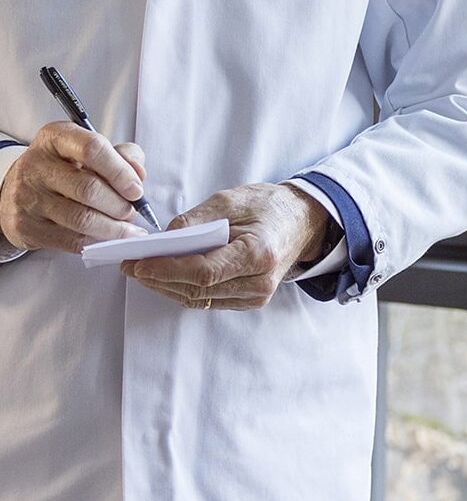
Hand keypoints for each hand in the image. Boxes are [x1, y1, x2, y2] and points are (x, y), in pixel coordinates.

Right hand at [0, 123, 147, 253]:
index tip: (136, 189)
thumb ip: (122, 155)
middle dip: (119, 205)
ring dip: (113, 228)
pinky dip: (98, 241)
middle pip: (89, 189)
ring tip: (126, 227)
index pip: (92, 149)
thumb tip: (138, 174)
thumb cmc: (65, 168)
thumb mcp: (91, 152)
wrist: (21, 189)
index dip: (120, 172)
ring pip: (82, 219)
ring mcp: (27, 197)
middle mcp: (36, 165)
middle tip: (131, 212)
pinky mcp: (26, 226)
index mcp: (55, 138)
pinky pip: (71, 240)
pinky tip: (109, 238)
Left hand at [119, 182, 329, 310]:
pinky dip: (184, 290)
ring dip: (167, 287)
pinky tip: (166, 278)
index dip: (167, 270)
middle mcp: (259, 282)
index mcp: (258, 254)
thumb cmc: (269, 206)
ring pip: (200, 300)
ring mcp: (257, 296)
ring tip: (142, 272)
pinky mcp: (251, 301)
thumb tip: (164, 239)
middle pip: (198, 290)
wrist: (302, 222)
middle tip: (130, 267)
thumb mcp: (232, 200)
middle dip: (159, 279)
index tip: (138, 264)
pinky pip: (209, 300)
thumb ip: (197, 220)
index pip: (204, 272)